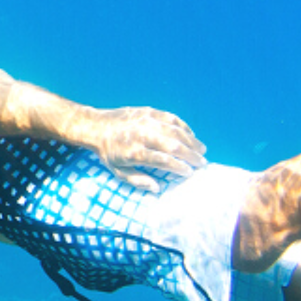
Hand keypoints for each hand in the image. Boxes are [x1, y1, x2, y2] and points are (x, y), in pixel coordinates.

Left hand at [85, 107, 207, 191]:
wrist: (97, 126)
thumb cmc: (110, 153)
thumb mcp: (119, 171)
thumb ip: (138, 181)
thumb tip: (158, 188)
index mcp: (134, 152)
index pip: (163, 160)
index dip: (179, 167)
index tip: (189, 172)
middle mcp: (142, 135)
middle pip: (173, 145)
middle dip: (191, 155)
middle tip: (202, 163)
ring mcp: (146, 120)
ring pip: (175, 130)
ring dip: (192, 141)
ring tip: (202, 150)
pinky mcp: (149, 111)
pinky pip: (171, 118)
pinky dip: (183, 127)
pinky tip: (191, 135)